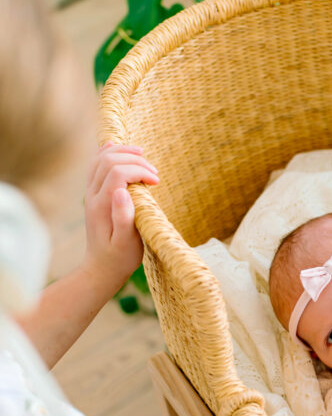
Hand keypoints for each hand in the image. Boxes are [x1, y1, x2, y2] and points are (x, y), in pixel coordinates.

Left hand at [82, 142, 158, 290]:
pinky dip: (107, 153)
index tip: (156, 182)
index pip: (118, 172)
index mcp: (101, 206)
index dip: (139, 171)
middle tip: (154, 172)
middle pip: (109, 160)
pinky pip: (96, 165)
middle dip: (134, 159)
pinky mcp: (93, 194)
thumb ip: (123, 217)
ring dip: (122, 152)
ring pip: (100, 159)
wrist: (102, 268)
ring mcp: (90, 193)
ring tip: (142, 154)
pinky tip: (116, 147)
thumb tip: (122, 191)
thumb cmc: (119, 258)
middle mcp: (92, 196)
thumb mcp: (125, 243)